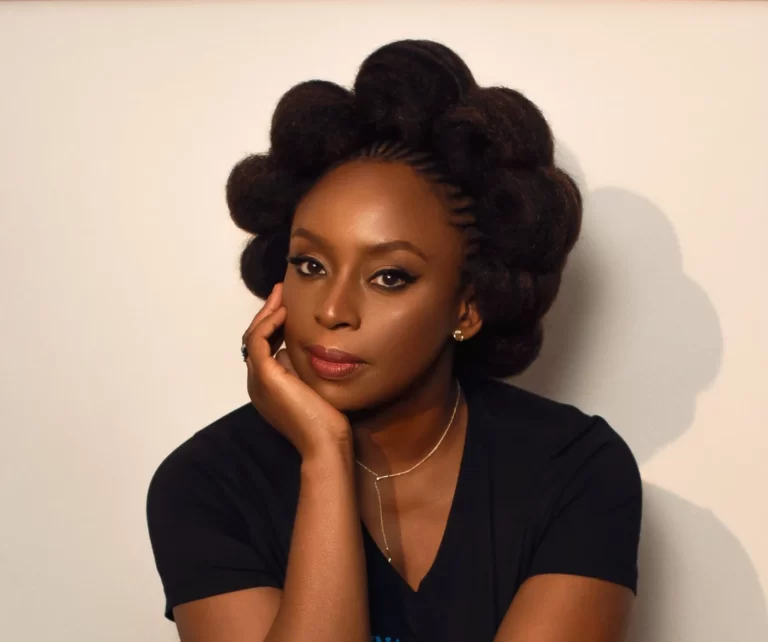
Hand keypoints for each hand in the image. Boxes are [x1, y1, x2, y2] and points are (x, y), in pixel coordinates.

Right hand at [241, 283, 350, 458]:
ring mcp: (258, 381)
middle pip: (254, 338)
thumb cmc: (326, 421)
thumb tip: (300, 348)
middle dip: (267, 313)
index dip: (272, 324)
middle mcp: (257, 383)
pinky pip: (258, 341)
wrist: (325, 443)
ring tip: (281, 295)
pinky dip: (268, 324)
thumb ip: (301, 369)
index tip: (286, 306)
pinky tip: (284, 313)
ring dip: (267, 313)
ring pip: (253, 336)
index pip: (263, 347)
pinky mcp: (266, 377)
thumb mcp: (311, 387)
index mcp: (267, 387)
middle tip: (280, 292)